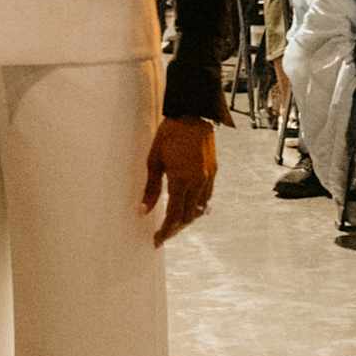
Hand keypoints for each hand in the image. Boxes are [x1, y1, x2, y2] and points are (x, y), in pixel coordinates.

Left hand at [139, 115, 216, 242]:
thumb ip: (150, 189)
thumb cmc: (169, 135)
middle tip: (162, 234)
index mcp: (181, 181)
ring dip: (187, 219)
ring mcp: (208, 177)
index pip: (174, 216)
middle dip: (175, 229)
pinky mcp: (214, 171)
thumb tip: (142, 211)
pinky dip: (198, 207)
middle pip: (187, 217)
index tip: (157, 240)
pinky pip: (207, 197)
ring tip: (174, 223)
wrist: (192, 115)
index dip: (165, 231)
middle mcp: (198, 182)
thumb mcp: (154, 161)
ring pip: (199, 209)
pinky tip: (189, 208)